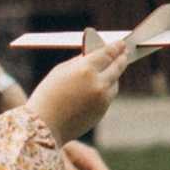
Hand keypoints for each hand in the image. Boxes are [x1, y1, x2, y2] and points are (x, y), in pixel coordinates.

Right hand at [28, 34, 131, 148]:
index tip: (120, 43)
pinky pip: (109, 95)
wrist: (45, 125)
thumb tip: (92, 55)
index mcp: (85, 70)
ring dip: (114, 74)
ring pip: (114, 82)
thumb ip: (79, 62)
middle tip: (125, 52)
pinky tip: (102, 85)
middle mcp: (98, 83)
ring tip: (114, 67)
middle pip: (117, 66)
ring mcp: (102, 99)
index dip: (115, 47)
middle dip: (121, 58)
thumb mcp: (60, 71)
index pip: (107, 53)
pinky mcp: (102, 111)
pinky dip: (107, 88)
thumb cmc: (47, 96)